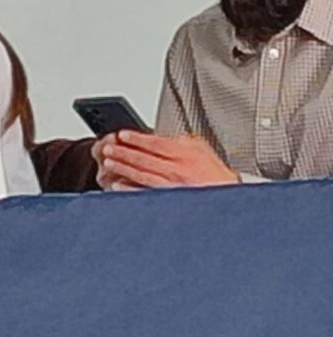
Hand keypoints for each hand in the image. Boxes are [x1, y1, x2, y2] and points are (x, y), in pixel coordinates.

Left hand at [99, 131, 239, 188]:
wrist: (228, 197)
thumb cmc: (213, 172)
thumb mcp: (199, 148)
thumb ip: (178, 140)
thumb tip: (157, 135)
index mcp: (184, 153)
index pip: (154, 143)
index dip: (136, 138)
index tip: (121, 135)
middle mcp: (178, 170)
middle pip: (144, 159)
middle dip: (123, 152)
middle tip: (108, 148)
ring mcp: (173, 187)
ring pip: (141, 176)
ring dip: (122, 169)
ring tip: (108, 163)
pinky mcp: (170, 201)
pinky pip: (146, 194)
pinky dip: (130, 190)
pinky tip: (117, 186)